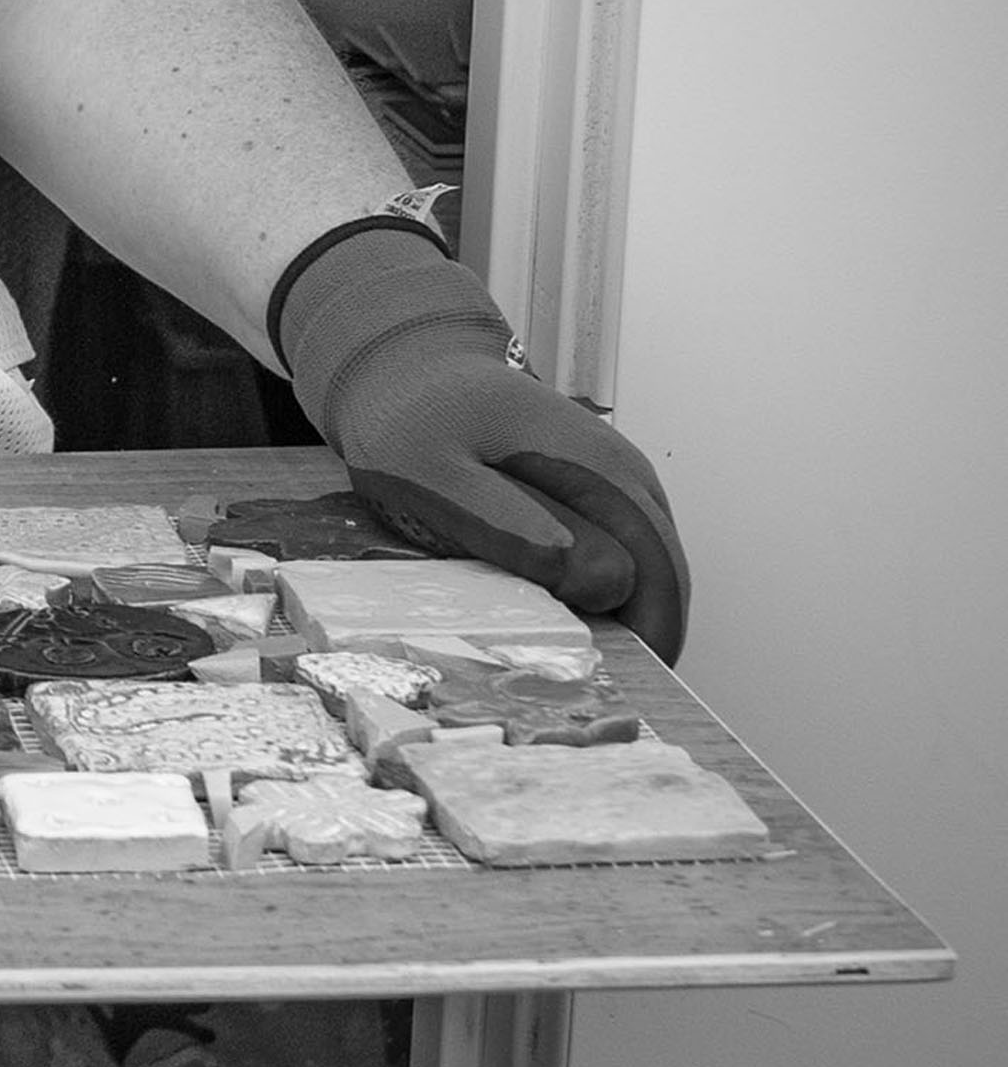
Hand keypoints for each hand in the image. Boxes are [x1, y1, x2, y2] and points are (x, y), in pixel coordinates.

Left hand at [271, 220, 690, 663]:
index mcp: (603, 474)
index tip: (613, 693)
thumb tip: (605, 581)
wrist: (404, 369)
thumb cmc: (415, 423)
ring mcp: (615, 484)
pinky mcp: (593, 494)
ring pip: (642, 571)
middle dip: (641, 641)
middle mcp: (626, 478)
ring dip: (623, 622)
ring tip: (580, 673)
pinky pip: (615, 555)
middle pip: (662, 580)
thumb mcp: (439, 477)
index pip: (658, 578)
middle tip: (595, 697)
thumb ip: (512, 525)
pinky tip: (564, 629)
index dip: (648, 643)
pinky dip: (599, 598)